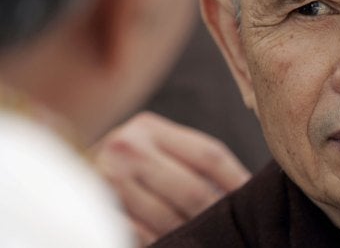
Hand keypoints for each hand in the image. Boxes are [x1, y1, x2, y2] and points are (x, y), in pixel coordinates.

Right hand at [91, 112, 250, 244]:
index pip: (210, 155)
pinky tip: (178, 239)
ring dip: (194, 231)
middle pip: (194, 190)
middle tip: (231, 224)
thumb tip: (244, 185)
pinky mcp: (98, 210)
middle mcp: (127, 148)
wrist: (60, 178)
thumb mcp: (153, 147)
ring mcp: (109, 180)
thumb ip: (191, 158)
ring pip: (173, 218)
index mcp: (150, 128)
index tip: (253, 195)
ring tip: (207, 234)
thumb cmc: (126, 165)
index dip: (237, 179)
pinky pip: (145, 234)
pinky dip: (166, 240)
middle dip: (216, 212)